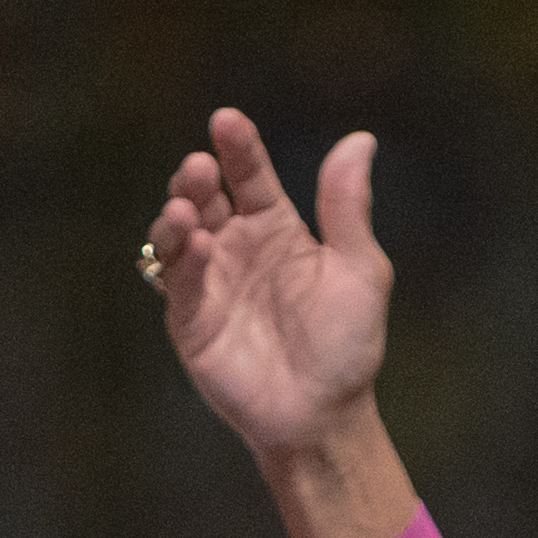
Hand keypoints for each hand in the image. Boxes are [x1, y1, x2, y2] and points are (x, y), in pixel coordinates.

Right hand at [149, 105, 418, 537]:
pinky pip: (178, 283)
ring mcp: (210, 282)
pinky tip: (195, 247)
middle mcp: (236, 247)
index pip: (249, 175)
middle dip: (195, 178)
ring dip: (177, 215)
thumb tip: (360, 139)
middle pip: (205, 197)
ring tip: (186, 207)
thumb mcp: (359, 269)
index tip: (226, 121)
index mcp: (275, 228)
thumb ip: (347, 208)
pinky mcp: (191, 320)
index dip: (237, 147)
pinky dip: (181, 262)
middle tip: (199, 168)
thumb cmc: (347, 345)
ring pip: (179, 234)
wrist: (324, 416)